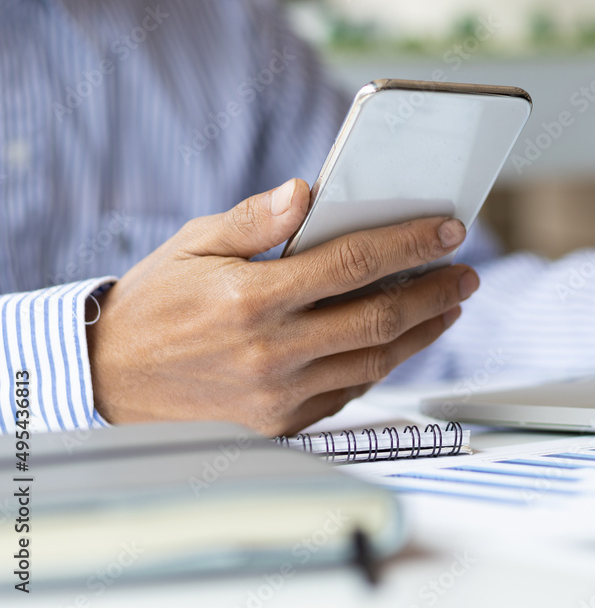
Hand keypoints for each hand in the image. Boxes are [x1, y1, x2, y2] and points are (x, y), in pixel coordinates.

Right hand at [87, 179, 478, 435]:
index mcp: (251, 297)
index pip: (352, 263)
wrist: (109, 381)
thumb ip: (256, 219)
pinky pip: (349, 391)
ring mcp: (279, 394)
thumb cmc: (155, 304)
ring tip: (448, 305)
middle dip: (434, 292)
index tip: (449, 229)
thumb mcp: (194, 244)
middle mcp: (271, 350)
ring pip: (375, 361)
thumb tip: (308, 190)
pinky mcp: (281, 423)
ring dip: (422, 331)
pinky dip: (382, 362)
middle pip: (379, 319)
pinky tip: (400, 339)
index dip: (409, 244)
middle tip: (466, 274)